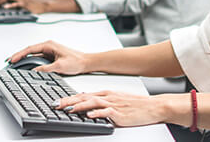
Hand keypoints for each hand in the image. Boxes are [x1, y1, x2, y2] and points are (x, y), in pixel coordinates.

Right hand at [8, 40, 88, 74]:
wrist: (86, 62)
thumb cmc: (76, 61)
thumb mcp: (60, 66)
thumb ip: (46, 68)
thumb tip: (34, 71)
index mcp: (49, 45)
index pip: (30, 49)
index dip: (19, 54)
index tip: (12, 59)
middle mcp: (47, 47)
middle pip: (29, 51)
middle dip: (18, 56)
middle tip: (9, 62)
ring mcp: (48, 52)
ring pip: (32, 55)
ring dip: (24, 60)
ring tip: (14, 65)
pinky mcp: (50, 57)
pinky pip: (37, 59)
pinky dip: (30, 63)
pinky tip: (25, 67)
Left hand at [54, 91, 168, 126]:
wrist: (153, 106)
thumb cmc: (136, 104)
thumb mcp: (117, 99)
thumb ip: (102, 100)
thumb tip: (87, 101)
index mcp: (106, 94)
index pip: (83, 94)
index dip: (69, 97)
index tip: (58, 100)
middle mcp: (108, 97)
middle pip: (84, 97)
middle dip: (69, 101)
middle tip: (57, 104)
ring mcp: (114, 104)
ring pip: (93, 103)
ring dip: (79, 106)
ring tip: (69, 109)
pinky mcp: (120, 113)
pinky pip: (106, 112)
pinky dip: (97, 113)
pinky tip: (89, 115)